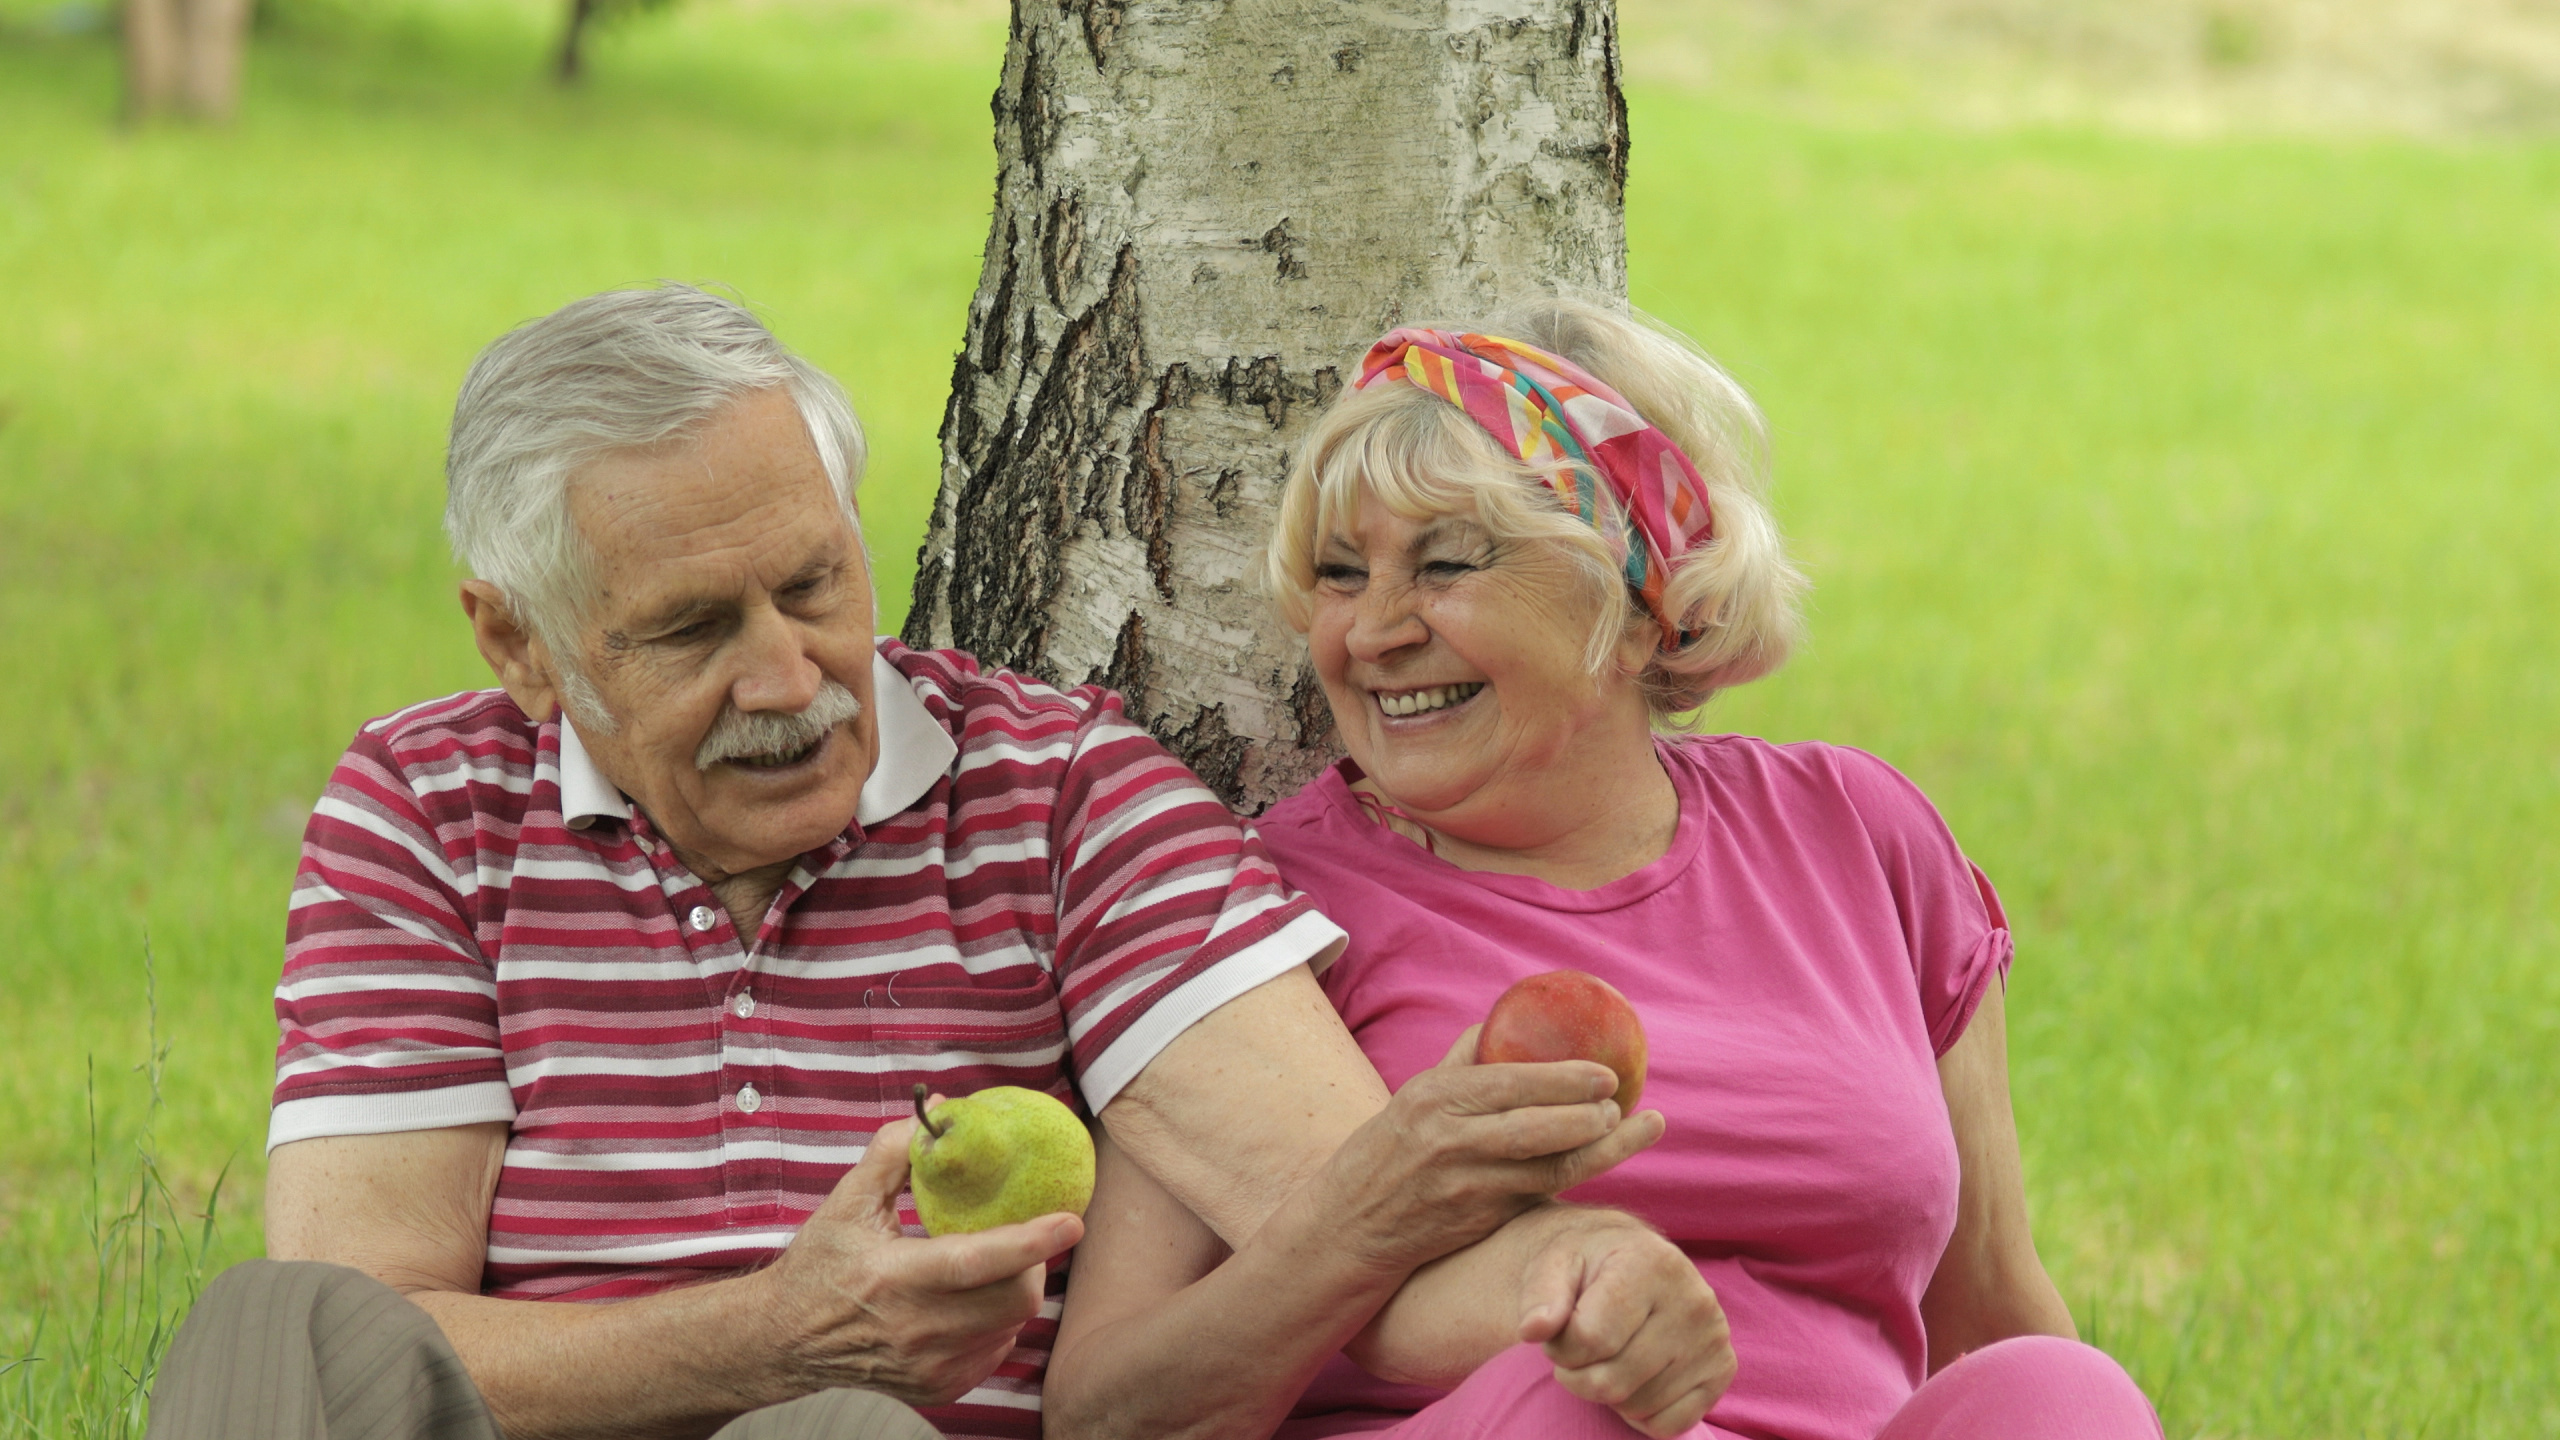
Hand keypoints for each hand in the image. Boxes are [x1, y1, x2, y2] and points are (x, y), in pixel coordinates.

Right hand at [755, 1118, 1084, 1406]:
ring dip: (1014, 1290)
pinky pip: (996, 1349)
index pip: (977, 1262)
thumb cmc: (819, 1264)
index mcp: (893, 1277)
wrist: (783, 1340)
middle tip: (1021, 1239)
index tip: (1071, 1221)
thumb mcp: (848, 1201)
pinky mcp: (937, 1387)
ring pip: (1010, 1325)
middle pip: (1012, 1299)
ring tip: (987, 1268)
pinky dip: (997, 1322)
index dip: (1030, 1242)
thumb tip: (942, 1109)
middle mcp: (914, 1329)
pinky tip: (969, 1302)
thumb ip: (897, 1151)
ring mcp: (929, 1366)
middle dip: (1031, 1264)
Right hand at [1318, 1026, 1667, 1277]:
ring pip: (1546, 1170)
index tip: (1605, 1074)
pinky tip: (1601, 1161)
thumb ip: (1462, 1061)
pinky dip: (1573, 1178)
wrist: (1350, 1224)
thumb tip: (1505, 1019)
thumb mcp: (1414, 1096)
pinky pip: (1537, 1197)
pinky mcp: (1478, 1223)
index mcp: (1435, 1100)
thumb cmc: (1389, 1149)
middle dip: (1588, 1117)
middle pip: (1534, 1129)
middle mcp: (1449, 1143)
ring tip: (1628, 1131)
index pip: (1509, 1083)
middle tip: (1623, 1105)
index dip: (1564, 1079)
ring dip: (1597, 1151)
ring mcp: (1465, 1188)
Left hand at [1516, 1212, 1734, 1437]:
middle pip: (1612, 1381)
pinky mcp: (1723, 1368)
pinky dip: (1642, 1413)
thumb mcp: (1554, 1264)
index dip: (1559, 1348)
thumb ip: (1539, 1295)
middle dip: (1579, 1376)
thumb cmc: (1587, 1265)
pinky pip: (1672, 1425)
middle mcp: (1693, 1300)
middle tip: (1578, 1352)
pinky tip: (1635, 1377)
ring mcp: (1714, 1337)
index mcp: (1651, 1263)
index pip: (1589, 1339)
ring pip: (1638, 1406)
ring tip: (1608, 1356)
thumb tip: (1533, 1329)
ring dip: (1609, 1394)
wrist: (1630, 1260)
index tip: (1558, 1331)